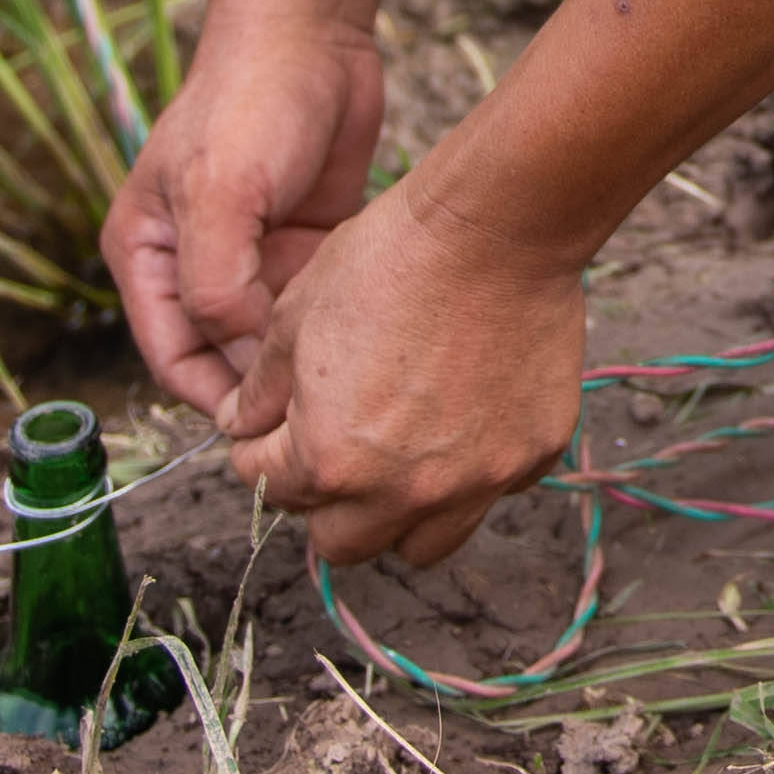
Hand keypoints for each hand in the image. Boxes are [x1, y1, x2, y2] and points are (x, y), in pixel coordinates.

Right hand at [102, 16, 388, 417]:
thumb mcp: (219, 194)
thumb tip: (238, 356)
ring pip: (272, 340)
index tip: (262, 424)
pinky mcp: (301, 246)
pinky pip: (312, 309)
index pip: (171, 357)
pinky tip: (367, 331)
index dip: (212, 396)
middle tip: (318, 412)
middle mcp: (194, 265)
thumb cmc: (248, 103)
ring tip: (349, 377)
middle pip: (223, 357)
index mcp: (147, 257)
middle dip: (262, 385)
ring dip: (302, 357)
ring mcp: (251, 257)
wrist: (313, 37)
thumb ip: (214, 283)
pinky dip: (333, 325)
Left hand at [220, 187, 588, 574]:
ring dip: (396, 512)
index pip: (267, 487)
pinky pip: (488, 494)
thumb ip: (261, 390)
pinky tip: (463, 417)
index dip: (258, 451)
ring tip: (396, 457)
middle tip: (327, 448)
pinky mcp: (531, 456)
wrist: (497, 228)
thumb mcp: (295, 315)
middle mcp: (402, 490)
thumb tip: (242, 425)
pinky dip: (468, 473)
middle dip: (321, 501)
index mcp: (329, 459)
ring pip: (421, 544)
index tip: (269, 427)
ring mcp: (475, 481)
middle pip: (341, 542)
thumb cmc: (390, 260)